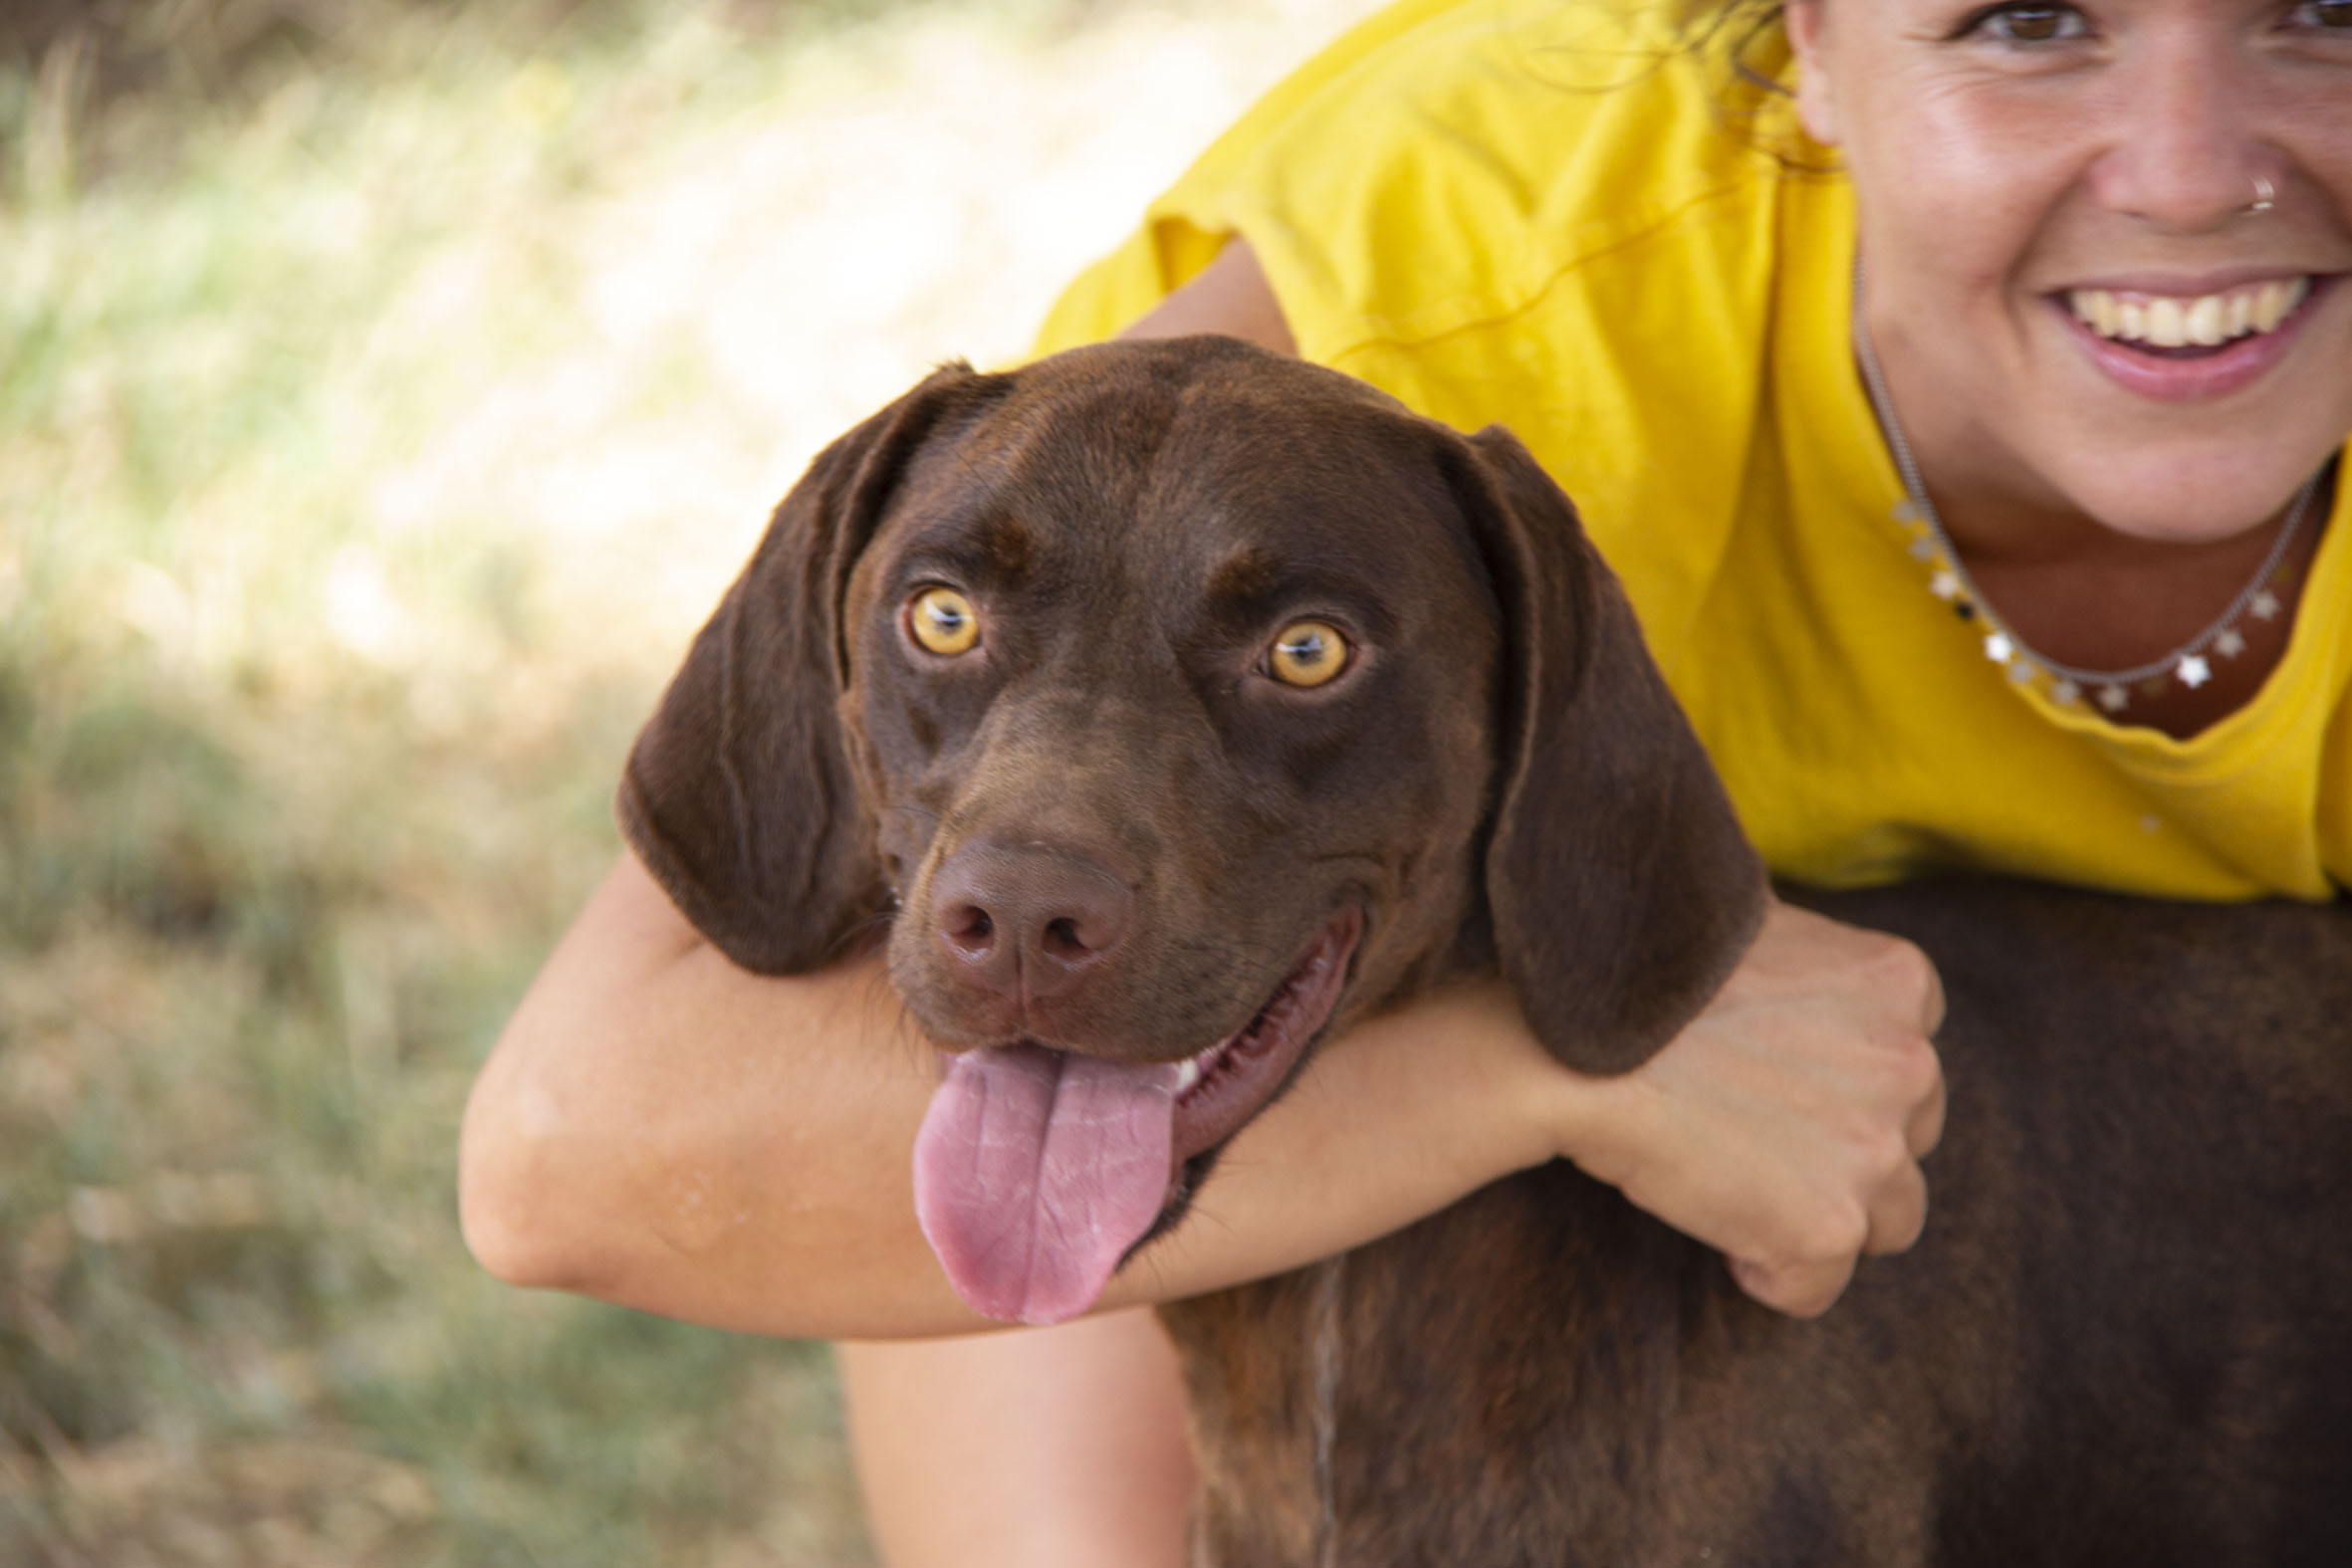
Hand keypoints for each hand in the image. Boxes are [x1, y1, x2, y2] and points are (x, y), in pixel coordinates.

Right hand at [1557, 897, 1946, 1316]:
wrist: (1564, 1043)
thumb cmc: (1630, 976)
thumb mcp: (1741, 921)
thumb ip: (1800, 949)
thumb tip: (1786, 950)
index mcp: (1896, 982)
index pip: (1909, 1058)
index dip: (1840, 1080)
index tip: (1771, 1080)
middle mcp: (1911, 1064)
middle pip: (1908, 1141)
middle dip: (1840, 1149)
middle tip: (1745, 1134)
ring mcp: (1876, 1150)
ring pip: (1885, 1221)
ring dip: (1816, 1213)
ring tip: (1731, 1184)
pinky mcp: (1827, 1225)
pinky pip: (1816, 1285)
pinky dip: (1765, 1271)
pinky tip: (1710, 1221)